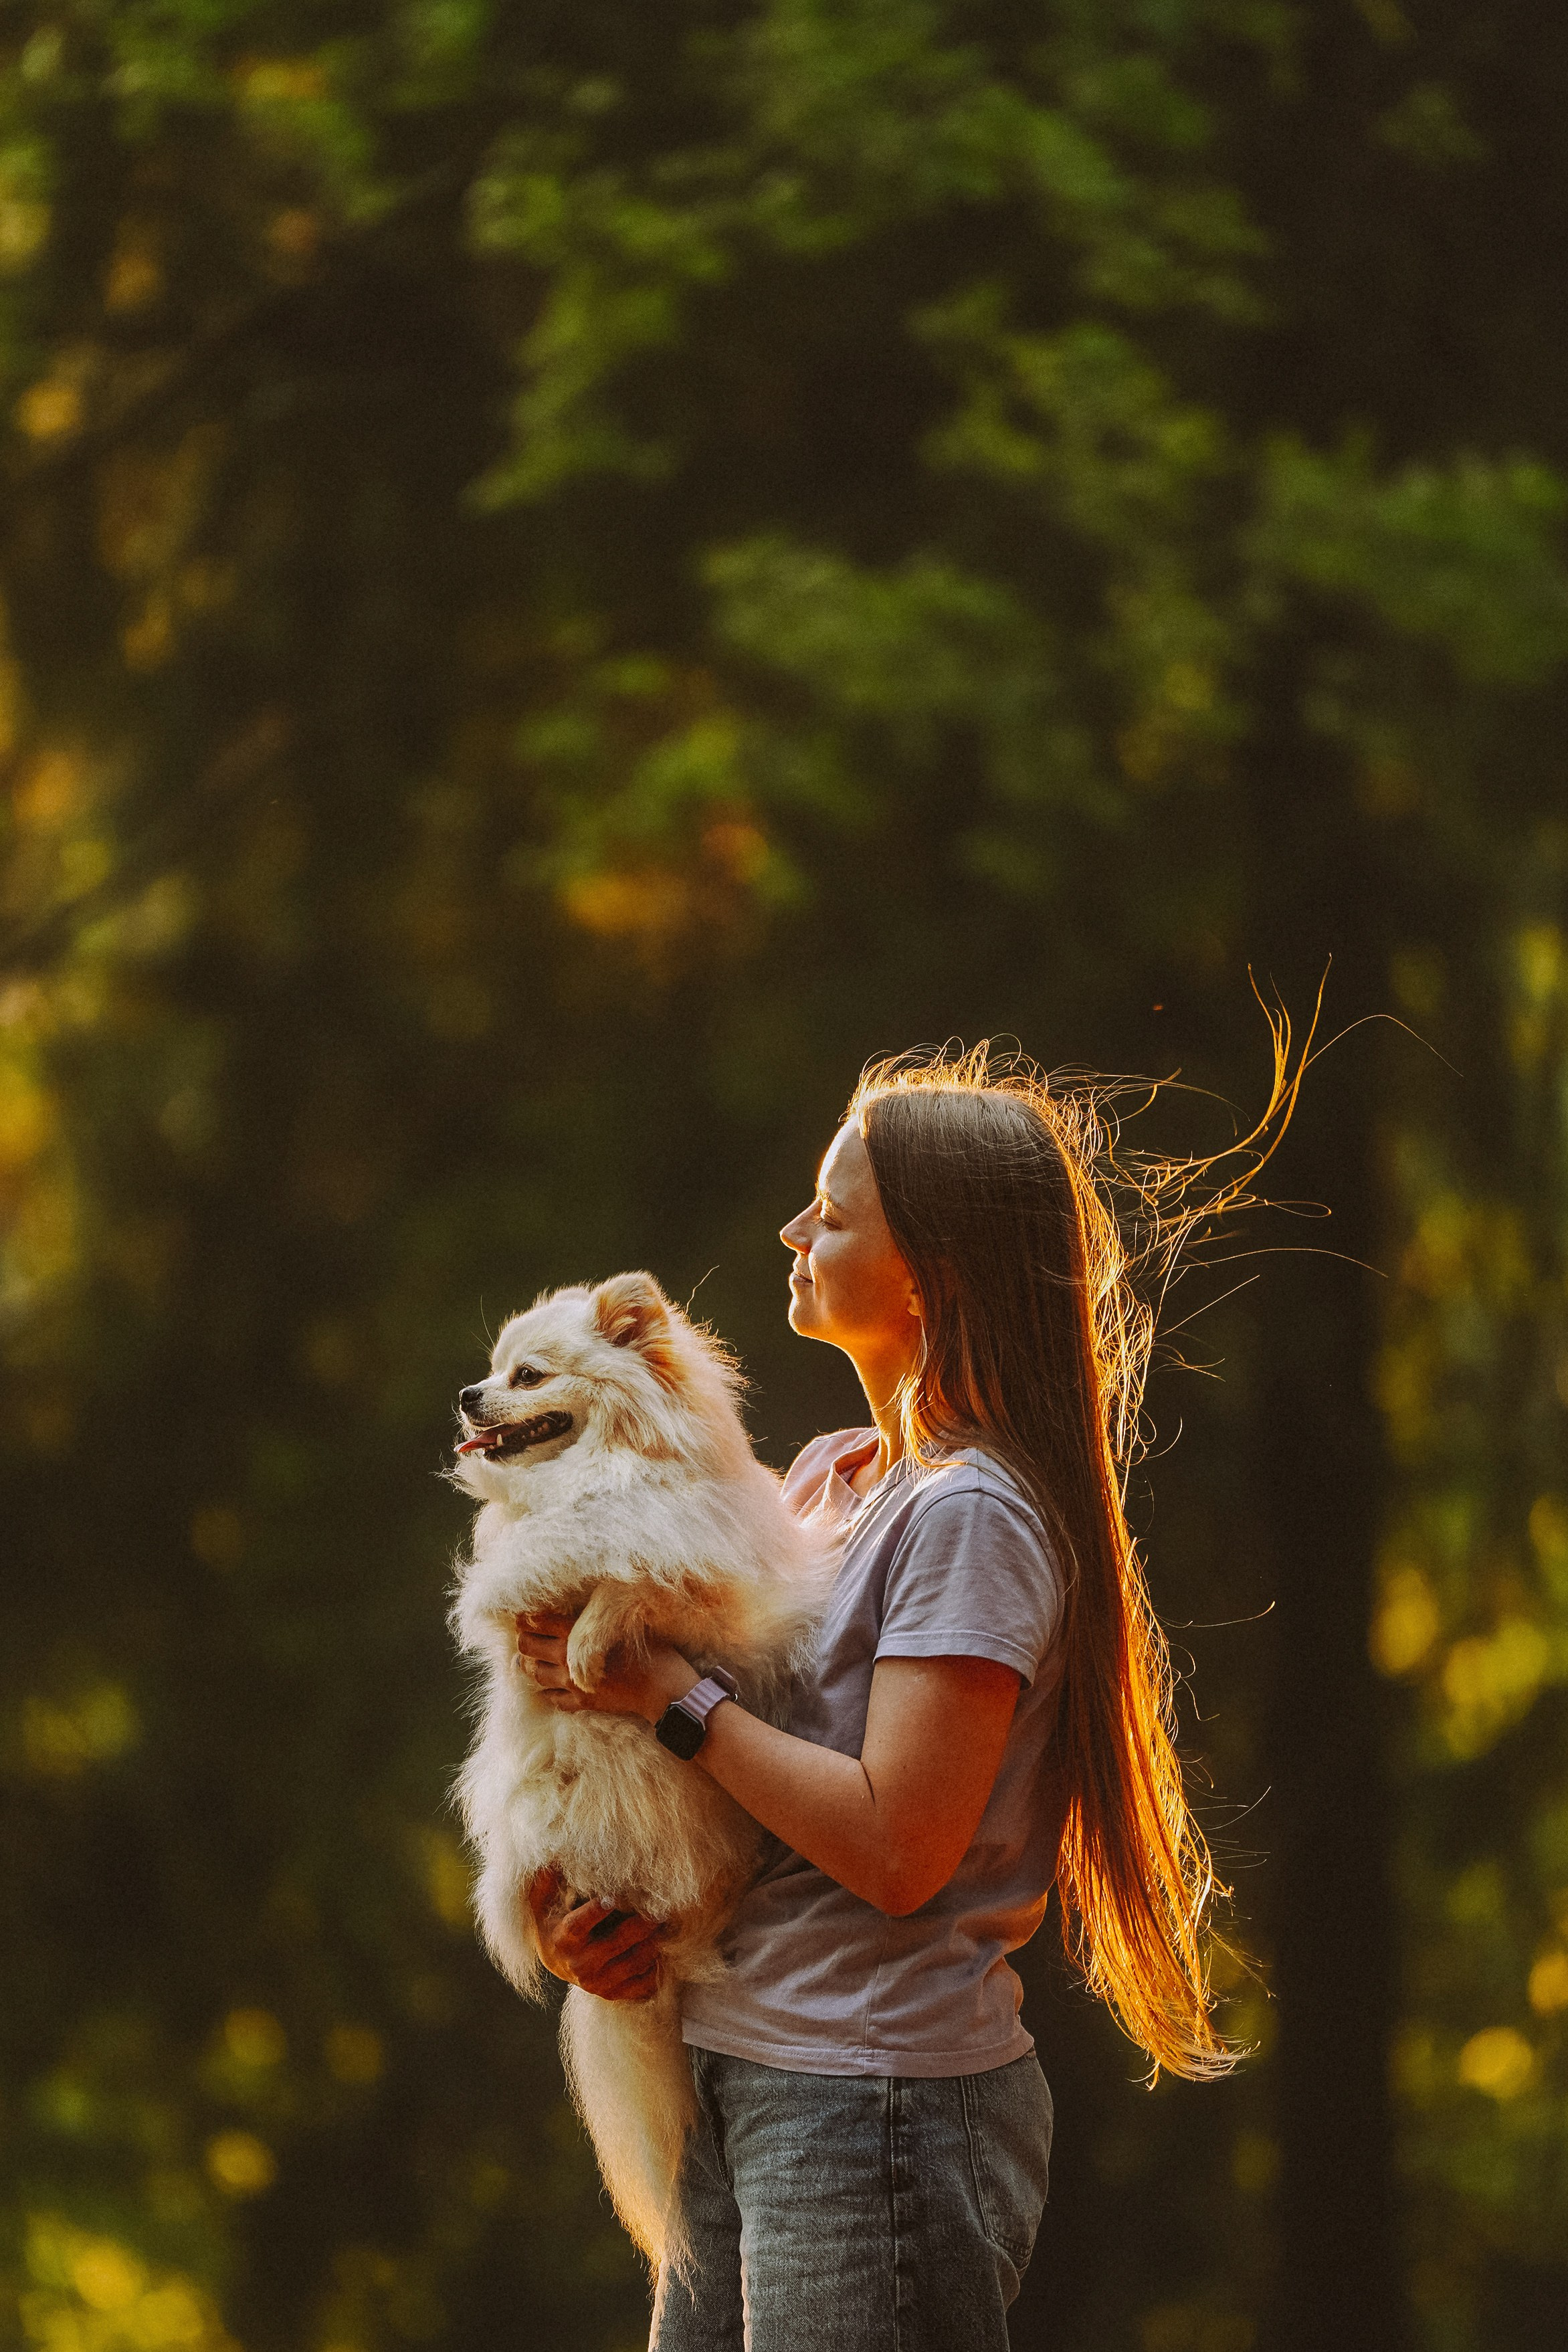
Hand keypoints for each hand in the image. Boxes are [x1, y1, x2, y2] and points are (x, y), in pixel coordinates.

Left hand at [514, 1610, 696, 1722]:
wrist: (662, 1689)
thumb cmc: (650, 1648)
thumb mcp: (625, 1621)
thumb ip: (598, 1614)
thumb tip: (583, 1604)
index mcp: (577, 1633)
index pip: (536, 1621)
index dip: (525, 1617)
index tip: (524, 1614)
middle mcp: (567, 1657)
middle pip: (527, 1647)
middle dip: (523, 1639)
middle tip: (525, 1635)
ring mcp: (572, 1683)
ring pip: (534, 1673)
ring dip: (529, 1665)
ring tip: (530, 1659)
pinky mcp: (581, 1702)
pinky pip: (552, 1699)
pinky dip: (546, 1692)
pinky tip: (548, 1687)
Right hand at [527, 1866, 664, 2001]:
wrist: (556, 1963)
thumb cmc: (552, 1924)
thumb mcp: (541, 1903)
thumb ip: (545, 1882)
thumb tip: (552, 1859)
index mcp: (563, 1939)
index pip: (579, 1925)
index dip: (595, 1911)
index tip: (613, 1896)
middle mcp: (580, 1964)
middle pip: (616, 1943)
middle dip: (641, 1925)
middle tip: (660, 1908)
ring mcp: (597, 1982)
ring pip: (633, 1963)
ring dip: (654, 1944)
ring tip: (667, 1924)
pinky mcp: (612, 1993)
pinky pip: (641, 1985)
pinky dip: (657, 1970)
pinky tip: (665, 1951)